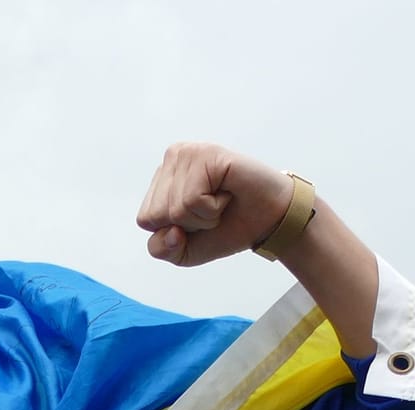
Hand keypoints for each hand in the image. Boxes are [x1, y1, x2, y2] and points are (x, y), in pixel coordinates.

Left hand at [136, 142, 298, 267]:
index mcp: (162, 177)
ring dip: (204, 216)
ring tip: (221, 200)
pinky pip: (192, 200)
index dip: (175, 232)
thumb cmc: (228, 228)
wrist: (269, 222)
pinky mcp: (206, 154)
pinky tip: (227, 193)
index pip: (145, 220)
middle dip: (189, 225)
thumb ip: (161, 249)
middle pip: (155, 215)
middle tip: (213, 209)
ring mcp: (188, 153)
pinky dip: (213, 208)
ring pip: (174, 209)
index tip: (201, 219)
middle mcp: (172, 158)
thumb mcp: (184, 251)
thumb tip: (170, 231)